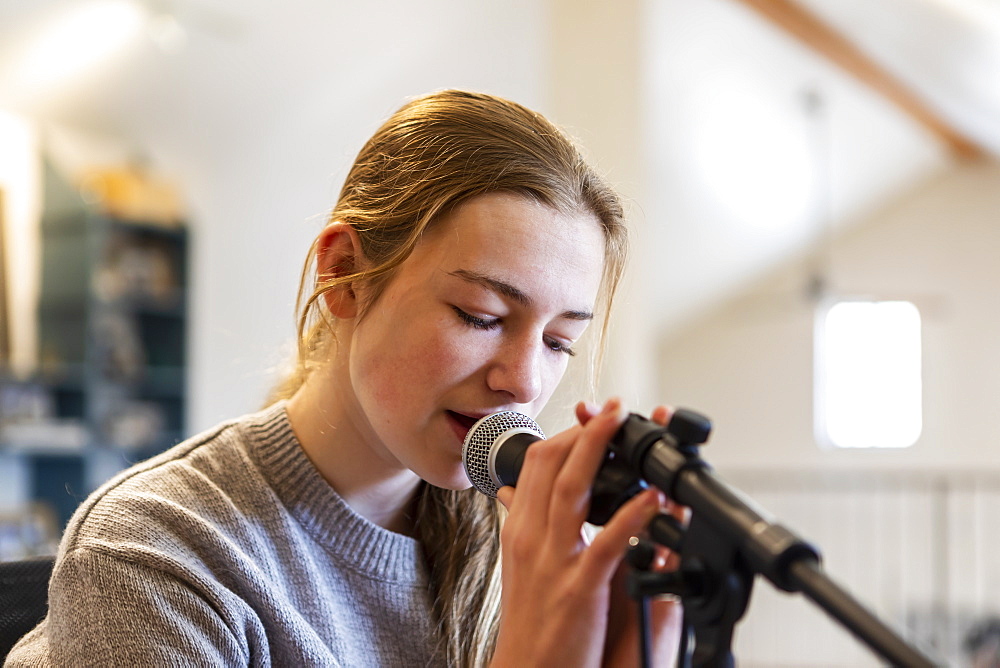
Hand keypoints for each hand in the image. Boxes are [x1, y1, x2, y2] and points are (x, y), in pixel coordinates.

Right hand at [490, 399, 669, 667]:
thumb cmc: (530, 622)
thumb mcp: (519, 565)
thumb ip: (523, 523)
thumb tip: (512, 490)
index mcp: (521, 530)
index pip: (536, 464)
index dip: (567, 435)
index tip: (594, 419)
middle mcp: (532, 538)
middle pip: (551, 465)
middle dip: (586, 432)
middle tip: (615, 408)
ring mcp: (553, 562)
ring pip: (573, 491)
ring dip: (601, 452)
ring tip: (627, 425)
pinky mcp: (578, 590)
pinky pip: (606, 544)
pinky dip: (630, 517)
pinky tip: (650, 498)